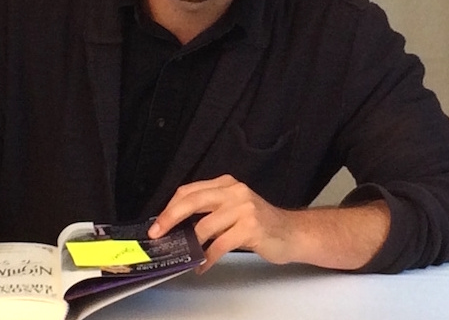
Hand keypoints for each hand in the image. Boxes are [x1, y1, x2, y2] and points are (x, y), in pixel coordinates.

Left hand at [148, 175, 294, 272]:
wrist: (291, 232)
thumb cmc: (258, 223)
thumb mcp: (233, 209)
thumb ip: (209, 211)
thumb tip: (177, 226)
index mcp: (226, 184)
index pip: (190, 191)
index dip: (170, 207)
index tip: (158, 224)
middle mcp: (234, 191)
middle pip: (192, 201)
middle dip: (170, 218)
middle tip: (157, 234)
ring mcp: (244, 208)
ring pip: (205, 226)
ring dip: (191, 245)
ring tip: (186, 256)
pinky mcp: (251, 227)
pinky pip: (220, 244)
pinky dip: (207, 258)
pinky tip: (203, 265)